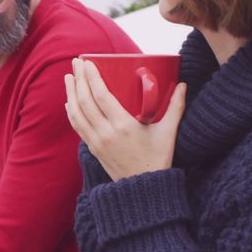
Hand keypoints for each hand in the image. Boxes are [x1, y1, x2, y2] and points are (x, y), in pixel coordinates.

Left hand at [64, 58, 185, 180]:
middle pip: (85, 101)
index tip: (88, 62)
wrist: (144, 190)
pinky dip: (71, 112)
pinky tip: (70, 101)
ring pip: (77, 113)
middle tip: (76, 62)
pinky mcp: (93, 149)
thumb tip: (182, 84)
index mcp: (123, 126)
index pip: (101, 96)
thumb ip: (176, 107)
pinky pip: (77, 127)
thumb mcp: (169, 132)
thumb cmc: (158, 159)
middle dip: (79, 79)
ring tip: (69, 77)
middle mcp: (106, 133)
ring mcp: (96, 142)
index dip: (92, 77)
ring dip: (70, 93)